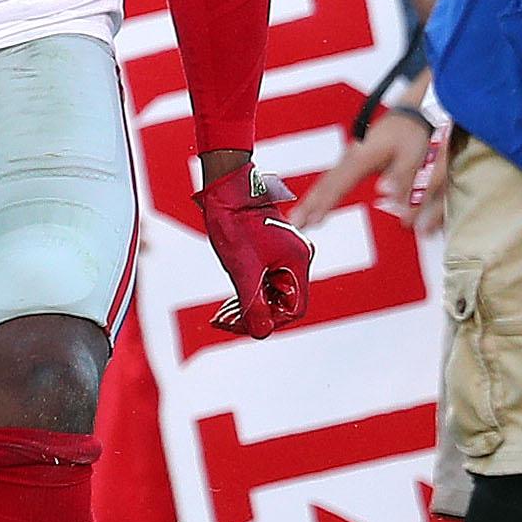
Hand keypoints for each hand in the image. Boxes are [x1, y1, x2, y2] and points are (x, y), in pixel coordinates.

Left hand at [194, 162, 311, 340]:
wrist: (225, 187)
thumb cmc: (235, 222)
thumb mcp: (242, 269)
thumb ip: (253, 304)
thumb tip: (260, 334)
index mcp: (298, 262)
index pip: (293, 309)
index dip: (269, 321)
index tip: (242, 324)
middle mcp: (298, 259)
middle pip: (283, 303)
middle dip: (255, 315)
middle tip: (225, 321)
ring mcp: (286, 254)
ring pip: (273, 293)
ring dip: (249, 306)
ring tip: (223, 314)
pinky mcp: (273, 251)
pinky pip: (266, 280)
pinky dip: (249, 292)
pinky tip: (229, 301)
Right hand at [292, 108, 444, 234]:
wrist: (412, 113)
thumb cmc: (412, 132)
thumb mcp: (413, 154)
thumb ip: (400, 176)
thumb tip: (385, 192)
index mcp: (363, 156)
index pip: (339, 184)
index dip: (325, 204)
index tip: (313, 219)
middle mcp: (352, 156)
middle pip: (325, 184)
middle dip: (308, 204)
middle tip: (294, 223)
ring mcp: (350, 157)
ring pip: (325, 181)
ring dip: (310, 200)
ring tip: (298, 218)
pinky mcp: (353, 160)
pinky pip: (332, 179)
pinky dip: (320, 192)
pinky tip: (315, 204)